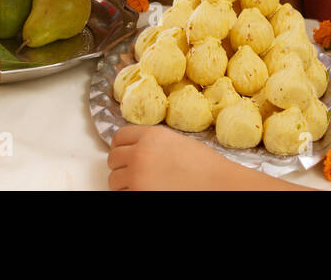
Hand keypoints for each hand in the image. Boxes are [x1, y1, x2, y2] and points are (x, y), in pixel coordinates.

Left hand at [107, 125, 240, 189]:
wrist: (217, 183)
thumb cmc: (204, 165)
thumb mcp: (175, 141)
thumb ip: (152, 142)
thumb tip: (135, 149)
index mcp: (150, 135)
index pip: (118, 136)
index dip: (120, 147)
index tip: (124, 154)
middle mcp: (140, 153)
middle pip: (112, 158)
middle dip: (120, 166)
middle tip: (131, 173)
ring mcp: (138, 176)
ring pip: (114, 180)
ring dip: (123, 184)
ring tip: (139, 185)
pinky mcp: (139, 194)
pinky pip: (124, 194)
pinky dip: (131, 194)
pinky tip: (145, 191)